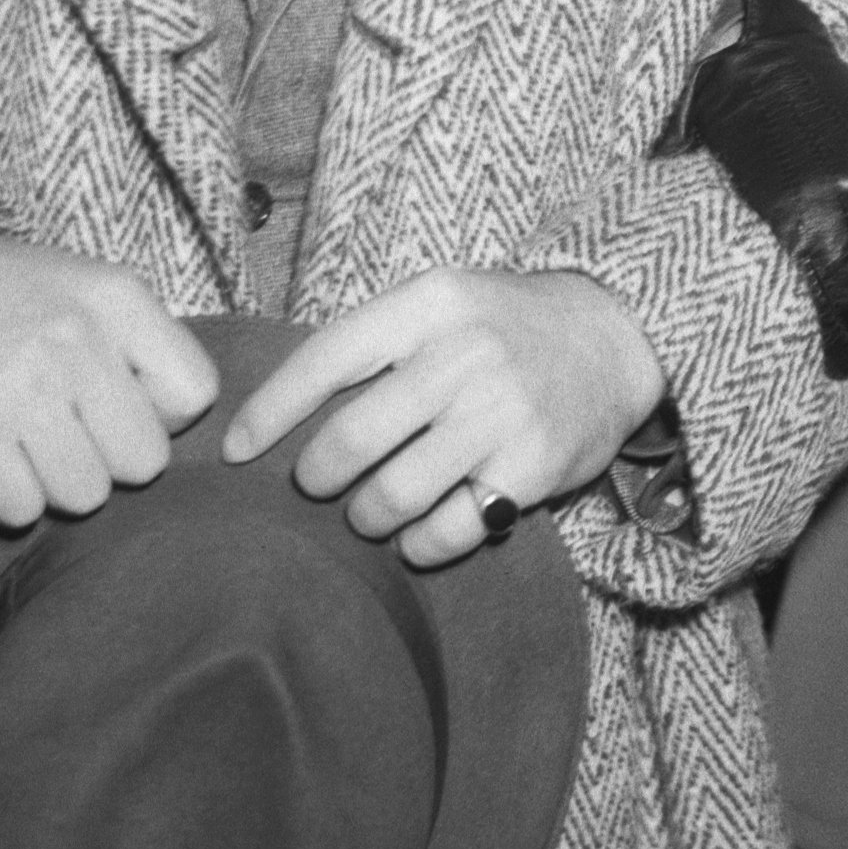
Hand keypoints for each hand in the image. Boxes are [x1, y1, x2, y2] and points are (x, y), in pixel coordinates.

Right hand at [0, 220, 216, 530]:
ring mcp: (23, 385)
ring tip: (28, 446)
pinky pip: (21, 510)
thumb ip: (141, 344)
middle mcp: (77, 339)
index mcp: (118, 299)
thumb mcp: (89, 289)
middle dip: (111, 461)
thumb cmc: (5, 294)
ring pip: (86, 495)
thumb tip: (178, 423)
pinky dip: (9, 501)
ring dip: (58, 485)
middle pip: (145, 461)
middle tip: (71, 435)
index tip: (124, 406)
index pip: (196, 394)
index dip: (165, 417)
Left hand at [220, 269, 667, 568]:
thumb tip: (275, 411)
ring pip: (394, 494)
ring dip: (366, 516)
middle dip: (319, 476)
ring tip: (368, 513)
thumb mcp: (441, 304)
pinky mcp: (532, 467)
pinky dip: (419, 544)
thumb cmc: (502, 327)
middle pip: (352, 439)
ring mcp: (502, 412)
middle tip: (320, 485)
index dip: (270, 411)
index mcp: (429, 304)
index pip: (326, 359)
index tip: (235, 451)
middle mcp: (464, 354)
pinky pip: (449, 529)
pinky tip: (416, 535)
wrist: (611, 338)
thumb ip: (374, 343)